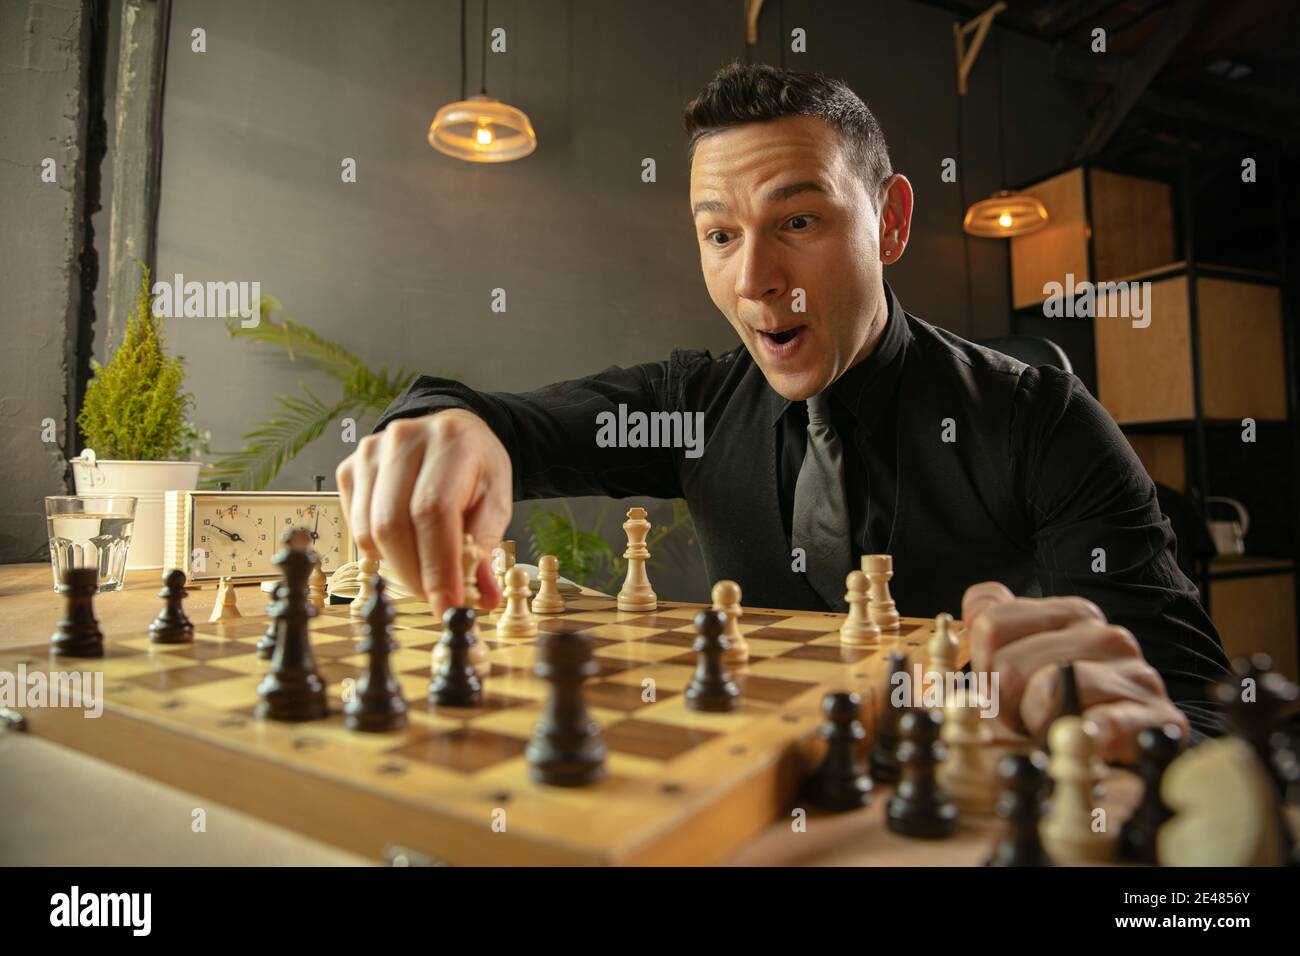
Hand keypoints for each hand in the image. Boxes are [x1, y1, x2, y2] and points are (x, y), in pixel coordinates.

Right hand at [335, 410, 512, 613]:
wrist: (450, 436)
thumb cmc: (474, 470)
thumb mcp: (495, 502)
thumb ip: (486, 546)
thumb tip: (483, 598)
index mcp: (451, 442)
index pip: (433, 511)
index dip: (438, 566)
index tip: (448, 605)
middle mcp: (404, 439)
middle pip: (394, 524)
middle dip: (416, 575)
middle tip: (437, 598)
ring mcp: (370, 452)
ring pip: (371, 531)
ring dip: (398, 568)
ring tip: (425, 573)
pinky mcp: (350, 469)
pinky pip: (357, 528)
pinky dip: (381, 552)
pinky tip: (405, 548)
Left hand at [962, 582, 1188, 764]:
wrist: (1120, 751)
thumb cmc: (1059, 707)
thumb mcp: (1020, 656)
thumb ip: (994, 622)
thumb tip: (976, 606)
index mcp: (1072, 614)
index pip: (990, 626)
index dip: (983, 668)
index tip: (1001, 689)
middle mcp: (1107, 636)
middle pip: (1009, 665)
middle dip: (1006, 704)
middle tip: (1027, 720)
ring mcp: (1137, 674)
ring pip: (1048, 689)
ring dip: (1038, 724)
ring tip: (1054, 732)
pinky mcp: (1157, 718)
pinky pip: (1103, 724)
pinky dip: (1086, 737)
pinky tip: (1086, 740)